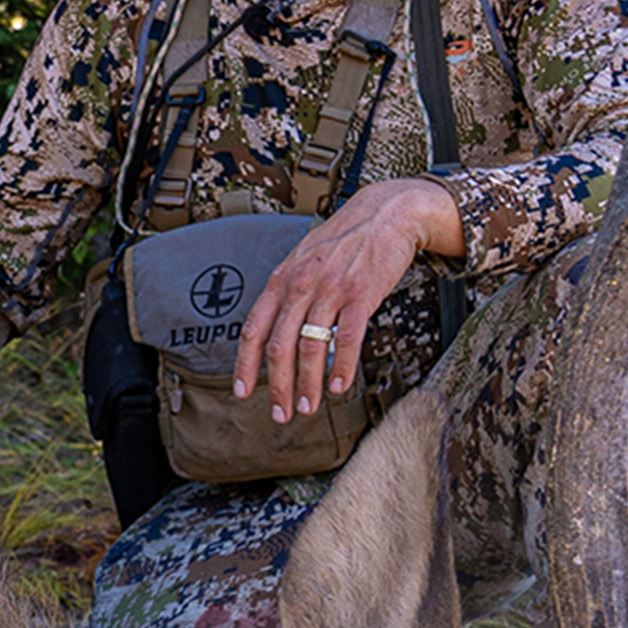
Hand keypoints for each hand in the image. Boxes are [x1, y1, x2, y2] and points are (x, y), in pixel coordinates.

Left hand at [231, 178, 463, 421]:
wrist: (385, 213)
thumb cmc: (344, 240)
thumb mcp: (303, 260)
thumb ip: (288, 294)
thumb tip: (277, 335)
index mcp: (282, 279)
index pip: (254, 328)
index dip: (244, 364)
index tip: (242, 392)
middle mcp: (301, 285)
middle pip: (279, 346)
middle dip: (276, 386)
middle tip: (280, 414)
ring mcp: (331, 289)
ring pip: (311, 347)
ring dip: (308, 384)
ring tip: (309, 407)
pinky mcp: (361, 294)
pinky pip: (347, 339)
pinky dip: (342, 368)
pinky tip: (340, 386)